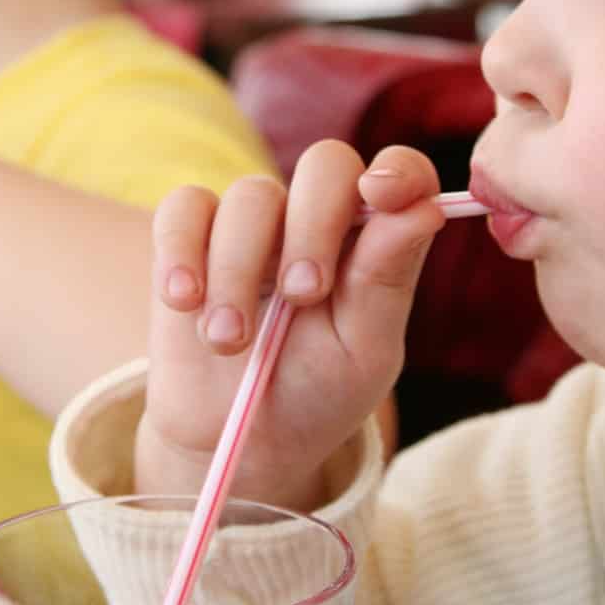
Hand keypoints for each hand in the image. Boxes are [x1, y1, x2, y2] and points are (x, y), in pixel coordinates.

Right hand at [134, 141, 445, 510]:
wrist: (240, 439)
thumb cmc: (317, 392)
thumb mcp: (363, 351)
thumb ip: (387, 278)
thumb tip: (424, 210)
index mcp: (374, 240)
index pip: (401, 175)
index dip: (398, 172)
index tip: (380, 194)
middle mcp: (316, 219)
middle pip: (325, 164)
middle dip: (314, 225)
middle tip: (301, 295)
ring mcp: (253, 225)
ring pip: (250, 196)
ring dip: (239, 270)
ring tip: (230, 341)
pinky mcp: (191, 237)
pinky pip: (183, 210)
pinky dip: (180, 250)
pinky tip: (184, 300)